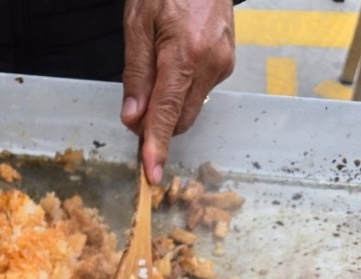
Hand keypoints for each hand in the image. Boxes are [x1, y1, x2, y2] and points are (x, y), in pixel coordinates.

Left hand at [121, 0, 234, 184]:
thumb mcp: (137, 25)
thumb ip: (136, 74)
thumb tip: (133, 118)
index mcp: (185, 53)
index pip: (168, 113)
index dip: (157, 145)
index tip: (151, 172)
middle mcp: (210, 63)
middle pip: (180, 118)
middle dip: (156, 125)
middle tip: (135, 109)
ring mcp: (222, 64)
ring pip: (190, 108)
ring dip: (169, 108)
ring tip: (153, 78)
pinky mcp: (226, 62)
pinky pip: (199, 91)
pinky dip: (181, 91)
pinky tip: (172, 67)